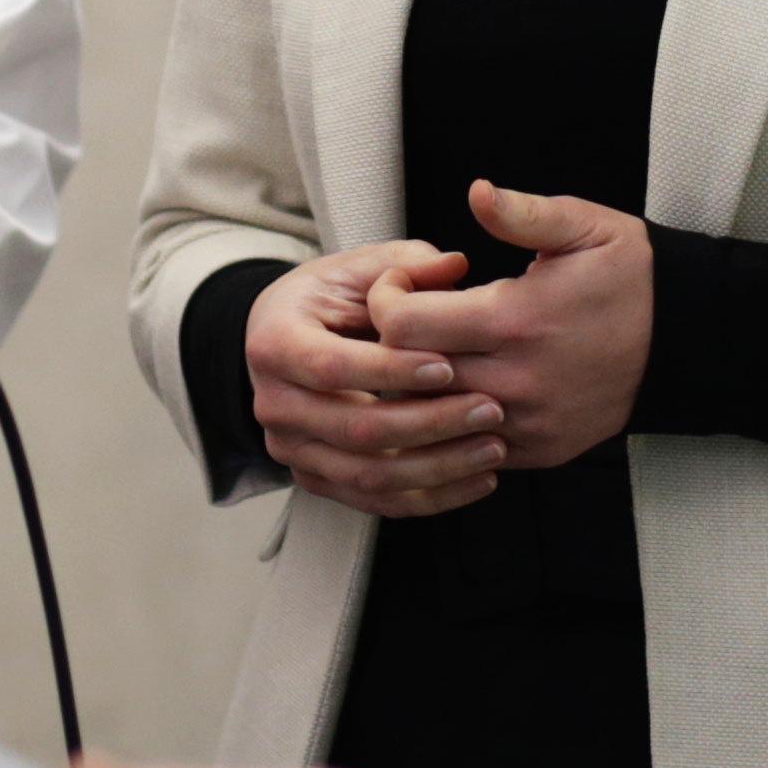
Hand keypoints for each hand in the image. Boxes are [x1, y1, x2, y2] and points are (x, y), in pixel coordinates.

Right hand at [245, 244, 502, 516]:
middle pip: (356, 429)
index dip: (391, 370)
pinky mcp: (316, 479)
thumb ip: (404, 265)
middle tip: (490, 409)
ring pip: (368, 476)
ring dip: (438, 468)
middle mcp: (274, 405)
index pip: (332, 367)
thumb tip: (454, 265)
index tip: (449, 365)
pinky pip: (375, 503)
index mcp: (275, 344)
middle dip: (430, 423)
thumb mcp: (359, 268)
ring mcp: (292, 449)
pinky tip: (478, 480)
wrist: (289, 340)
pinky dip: (431, 498)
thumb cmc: (330, 299)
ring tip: (494, 447)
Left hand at [369, 186, 650, 471]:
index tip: (405, 285)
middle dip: (395, 344)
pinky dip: (458, 419)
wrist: (685, 341)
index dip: (387, 299)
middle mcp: (515, 380)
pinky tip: (471, 384)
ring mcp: (527, 422)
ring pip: (433, 417)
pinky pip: (471, 445)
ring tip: (440, 351)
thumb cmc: (630, 278)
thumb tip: (477, 192)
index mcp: (515, 320)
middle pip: (407, 376)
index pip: (402, 326)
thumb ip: (523, 212)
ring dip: (423, 385)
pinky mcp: (540, 449)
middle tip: (415, 318)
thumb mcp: (584, 227)